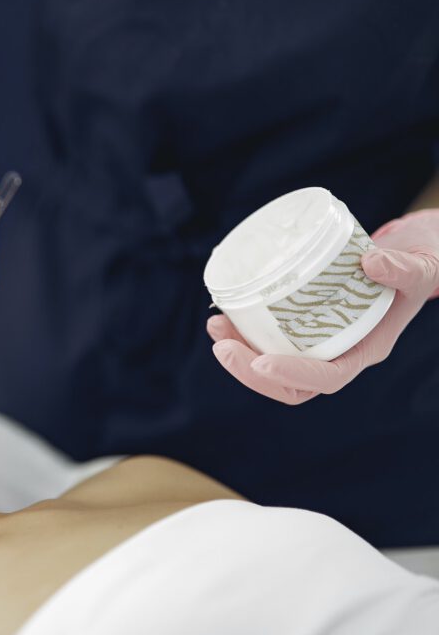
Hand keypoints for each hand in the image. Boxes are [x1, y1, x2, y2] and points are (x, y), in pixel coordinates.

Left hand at [207, 208, 438, 404]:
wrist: (418, 250)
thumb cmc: (425, 261)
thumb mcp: (424, 265)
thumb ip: (405, 268)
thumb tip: (371, 263)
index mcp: (367, 349)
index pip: (326, 378)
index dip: (291, 375)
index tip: (260, 362)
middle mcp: (341, 350)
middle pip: (291, 384)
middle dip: (250, 371)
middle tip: (221, 344)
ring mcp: (322, 338)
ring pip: (274, 364)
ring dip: (240, 353)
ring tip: (216, 327)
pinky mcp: (306, 320)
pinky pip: (271, 338)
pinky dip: (245, 332)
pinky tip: (226, 315)